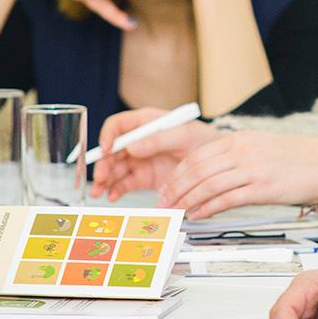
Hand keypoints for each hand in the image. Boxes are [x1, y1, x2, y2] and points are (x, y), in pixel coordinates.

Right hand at [90, 108, 221, 201]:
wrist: (217, 163)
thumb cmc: (203, 140)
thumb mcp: (184, 135)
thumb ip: (158, 140)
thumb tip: (132, 147)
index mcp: (146, 122)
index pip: (118, 125)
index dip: (108, 136)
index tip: (105, 149)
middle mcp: (139, 141)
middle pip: (112, 150)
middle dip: (103, 163)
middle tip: (101, 177)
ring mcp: (140, 160)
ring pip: (115, 169)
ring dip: (105, 180)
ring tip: (100, 191)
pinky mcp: (144, 178)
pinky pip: (125, 184)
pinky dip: (116, 190)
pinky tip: (113, 196)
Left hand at [155, 130, 317, 218]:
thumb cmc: (295, 158)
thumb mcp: (259, 147)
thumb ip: (234, 156)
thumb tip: (208, 174)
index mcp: (238, 139)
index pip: (197, 156)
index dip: (177, 173)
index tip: (167, 187)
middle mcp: (241, 151)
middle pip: (197, 170)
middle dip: (175, 189)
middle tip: (165, 203)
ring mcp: (251, 169)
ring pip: (207, 185)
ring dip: (187, 201)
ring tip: (177, 212)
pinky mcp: (261, 188)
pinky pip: (226, 200)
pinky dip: (207, 209)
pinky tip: (198, 216)